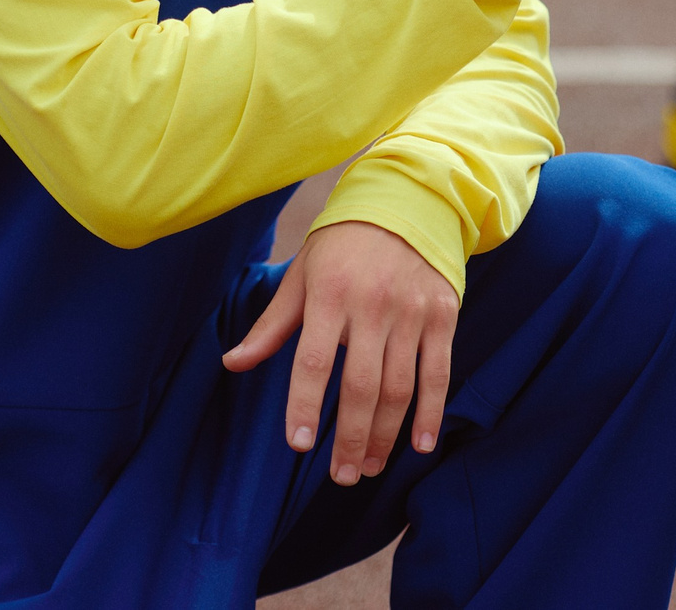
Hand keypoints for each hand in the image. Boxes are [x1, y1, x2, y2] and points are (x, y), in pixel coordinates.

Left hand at [223, 221, 456, 485]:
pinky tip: (420, 445)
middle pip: (361, 385)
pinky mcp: (442, 315)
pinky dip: (431, 412)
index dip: (305, 404)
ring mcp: (411, 311)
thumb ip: (272, 325)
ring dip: (384, 434)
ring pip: (399, 387)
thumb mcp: (302, 274)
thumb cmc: (342, 244)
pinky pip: (438, 373)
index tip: (299, 444)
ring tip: (369, 467)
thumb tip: (233, 364)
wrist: (409, 199)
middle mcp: (372, 305)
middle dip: (350, 437)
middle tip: (341, 476)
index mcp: (329, 294)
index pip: (314, 360)